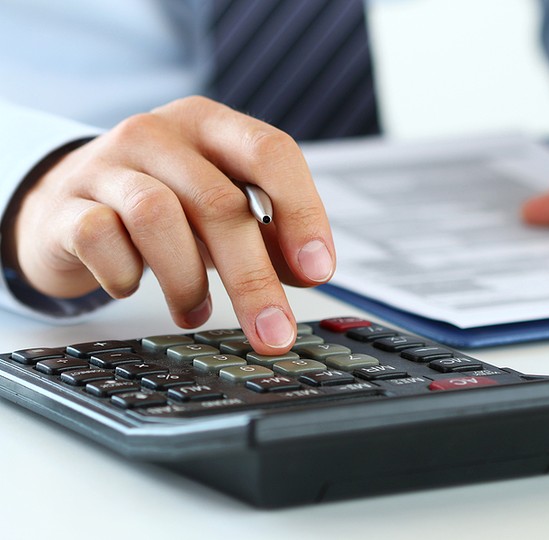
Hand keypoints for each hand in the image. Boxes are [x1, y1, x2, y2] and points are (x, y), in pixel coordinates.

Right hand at [6, 96, 334, 353]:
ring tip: (196, 312)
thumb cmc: (161, 205)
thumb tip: (308, 272)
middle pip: (219, 203)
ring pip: (158, 217)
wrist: (64, 204)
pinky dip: (125, 276)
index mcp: (210, 126)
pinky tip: (132, 285)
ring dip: (187, 281)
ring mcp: (106, 164)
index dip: (302, 212)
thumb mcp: (218, 209)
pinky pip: (101, 239)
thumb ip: (266, 234)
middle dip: (254, 279)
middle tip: (273, 332)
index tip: (318, 271)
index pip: (270, 152)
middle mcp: (159, 134)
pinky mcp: (66, 204)